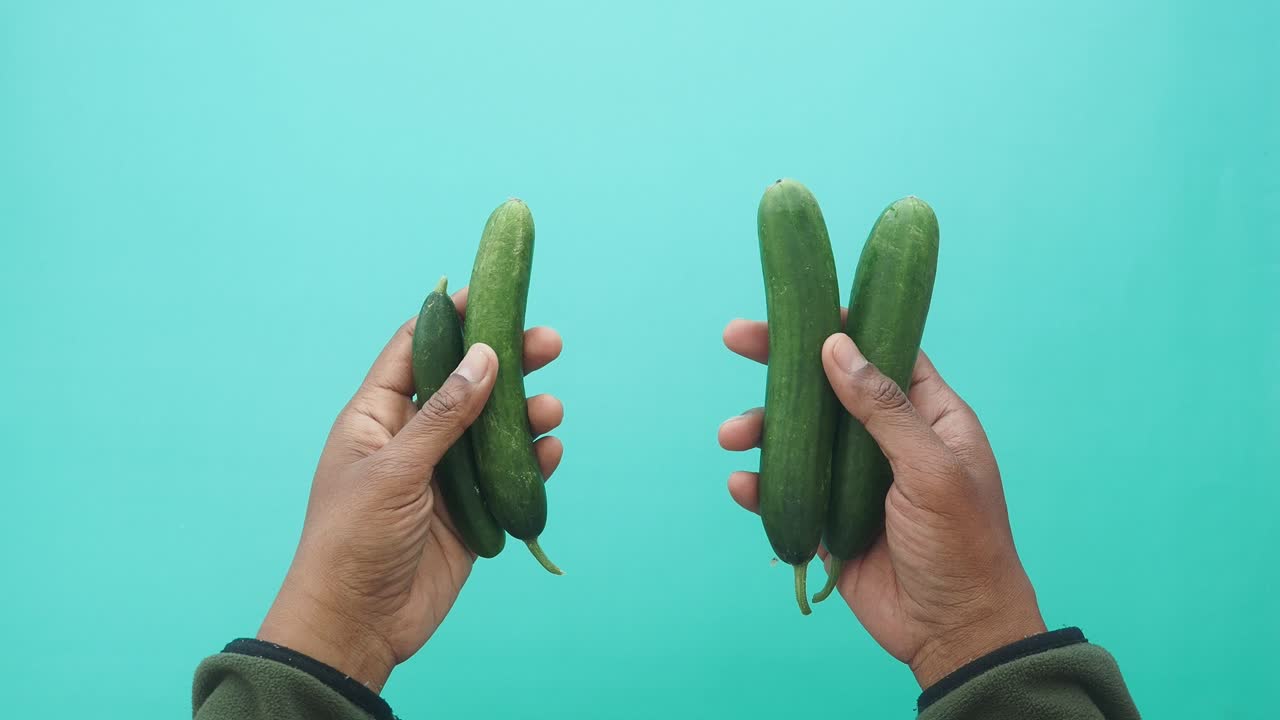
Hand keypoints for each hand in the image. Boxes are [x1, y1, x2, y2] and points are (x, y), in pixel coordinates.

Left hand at [258, 287, 563, 691]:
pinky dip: (531, 462)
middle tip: (549, 342)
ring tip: (550, 409)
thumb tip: (484, 356)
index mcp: (377, 417)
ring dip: (523, 415)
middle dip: (507, 362)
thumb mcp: (395, 470)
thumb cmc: (353, 541)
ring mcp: (444, 477)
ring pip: (493, 431)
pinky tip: (550, 449)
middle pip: (467, 385)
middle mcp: (413, 439)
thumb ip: (444, 414)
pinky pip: (507, 478)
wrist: (357, 626)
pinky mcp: (471, 514)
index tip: (490, 292)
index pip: (417, 351)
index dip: (452, 320)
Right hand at [719, 317, 1044, 687]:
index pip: (881, 351)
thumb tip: (838, 346)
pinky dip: (760, 485)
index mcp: (927, 416)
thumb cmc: (963, 546)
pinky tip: (742, 484)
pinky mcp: (828, 519)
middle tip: (734, 338)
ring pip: (797, 438)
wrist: (954, 633)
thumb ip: (883, 409)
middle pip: (826, 386)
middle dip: (780, 364)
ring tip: (731, 436)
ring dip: (761, 429)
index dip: (841, 324)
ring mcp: (853, 480)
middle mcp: (886, 440)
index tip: (798, 305)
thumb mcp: (931, 470)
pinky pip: (786, 491)